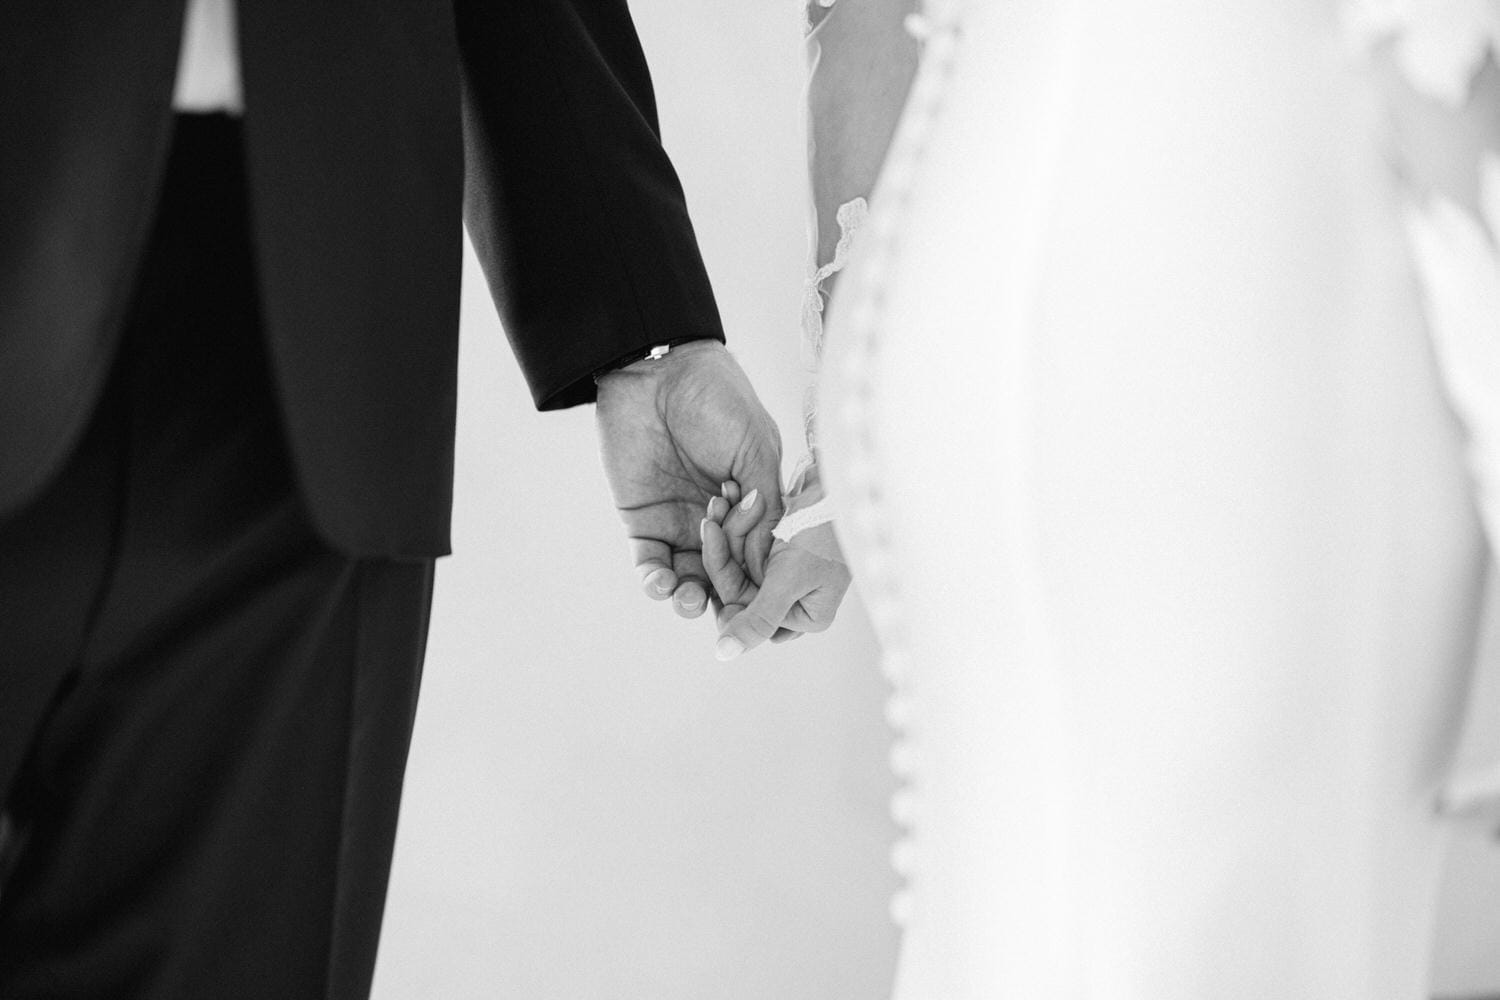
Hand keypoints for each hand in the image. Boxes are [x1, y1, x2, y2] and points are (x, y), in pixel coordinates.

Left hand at [595, 340, 781, 617]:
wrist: (659, 370)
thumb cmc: (718, 400)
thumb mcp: (757, 450)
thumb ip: (764, 507)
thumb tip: (770, 562)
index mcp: (753, 504)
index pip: (759, 557)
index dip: (759, 580)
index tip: (760, 597)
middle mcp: (718, 520)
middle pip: (724, 578)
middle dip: (724, 601)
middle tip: (723, 612)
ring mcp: (679, 522)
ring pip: (687, 578)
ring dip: (688, 599)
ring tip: (690, 600)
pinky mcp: (641, 520)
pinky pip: (649, 562)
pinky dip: (654, 580)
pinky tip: (661, 583)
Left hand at [701, 482, 850, 659]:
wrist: (844, 481)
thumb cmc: (827, 531)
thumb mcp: (789, 579)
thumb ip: (757, 619)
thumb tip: (724, 655)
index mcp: (805, 616)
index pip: (745, 611)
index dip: (723, 579)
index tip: (711, 540)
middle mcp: (795, 599)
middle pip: (738, 584)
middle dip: (725, 549)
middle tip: (712, 518)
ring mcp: (787, 572)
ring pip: (738, 560)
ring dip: (729, 529)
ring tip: (721, 499)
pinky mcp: (780, 545)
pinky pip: (745, 540)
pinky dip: (736, 520)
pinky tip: (727, 498)